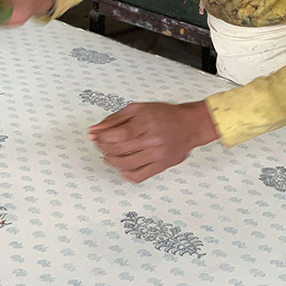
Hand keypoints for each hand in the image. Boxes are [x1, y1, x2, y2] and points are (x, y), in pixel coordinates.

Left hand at [88, 101, 218, 182]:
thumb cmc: (164, 115)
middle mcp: (152, 141)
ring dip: (111, 161)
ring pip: (126, 164)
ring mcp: (157, 155)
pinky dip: (126, 174)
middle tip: (100, 144)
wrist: (190, 125)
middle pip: (119, 150)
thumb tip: (95, 130)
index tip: (96, 136)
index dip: (102, 137)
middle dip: (104, 148)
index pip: (118, 135)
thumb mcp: (137, 109)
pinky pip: (139, 176)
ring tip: (109, 154)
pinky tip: (122, 167)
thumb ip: (114, 119)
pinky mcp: (161, 166)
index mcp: (145, 124)